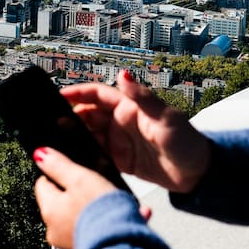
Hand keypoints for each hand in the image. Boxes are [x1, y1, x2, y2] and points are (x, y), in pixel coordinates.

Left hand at [33, 146, 148, 248]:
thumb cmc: (101, 213)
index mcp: (49, 210)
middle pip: (62, 203)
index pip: (43, 185)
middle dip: (80, 195)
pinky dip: (110, 226)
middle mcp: (54, 230)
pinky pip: (97, 235)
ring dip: (99, 212)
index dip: (59, 176)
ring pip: (82, 219)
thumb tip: (39, 154)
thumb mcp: (80, 179)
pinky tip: (131, 218)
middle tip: (99, 189)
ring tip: (121, 206)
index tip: (73, 174)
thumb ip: (58, 165)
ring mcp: (69, 244)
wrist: (122, 248)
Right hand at [61, 70, 211, 193]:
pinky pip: (96, 155)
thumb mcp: (165, 117)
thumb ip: (142, 97)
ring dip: (74, 137)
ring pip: (88, 135)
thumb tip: (123, 73)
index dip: (77, 94)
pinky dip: (84, 156)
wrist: (198, 174)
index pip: (96, 95)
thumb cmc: (187, 141)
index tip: (58, 96)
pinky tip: (73, 159)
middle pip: (87, 115)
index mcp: (129, 107)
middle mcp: (121, 122)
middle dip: (69, 117)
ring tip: (56, 142)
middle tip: (51, 125)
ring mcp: (119, 141)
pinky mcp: (120, 160)